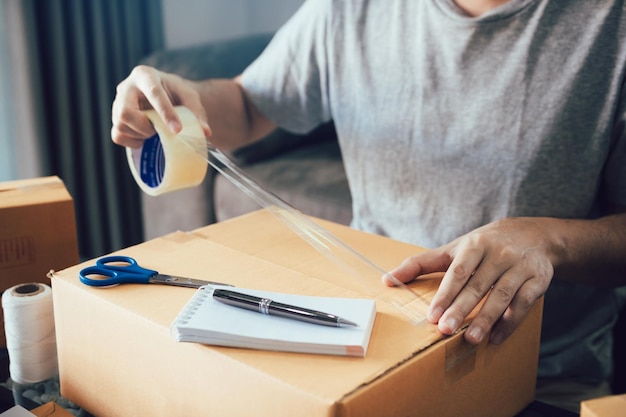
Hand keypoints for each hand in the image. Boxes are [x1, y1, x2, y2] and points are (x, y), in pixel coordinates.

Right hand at [111, 65, 211, 147]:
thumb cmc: (176, 94)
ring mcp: (117, 103)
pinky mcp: (116, 118)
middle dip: (144, 127)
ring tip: (154, 132)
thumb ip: (197, 112)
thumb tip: (205, 132)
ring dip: (140, 134)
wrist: (165, 95)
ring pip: (120, 124)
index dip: (165, 113)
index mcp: (145, 75)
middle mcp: (127, 87)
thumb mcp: (189, 97)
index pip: (153, 93)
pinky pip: (117, 135)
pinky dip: (132, 142)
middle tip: (158, 130)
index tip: (177, 130)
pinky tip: (144, 139)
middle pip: (125, 111)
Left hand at [385, 217, 553, 344]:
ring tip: (470, 339)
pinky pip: (524, 304)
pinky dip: (510, 323)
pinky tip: (495, 338)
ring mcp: (520, 266)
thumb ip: (421, 264)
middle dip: (461, 309)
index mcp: (474, 245)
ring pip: (503, 296)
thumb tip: (387, 280)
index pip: (458, 272)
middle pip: (478, 285)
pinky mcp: (538, 279)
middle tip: (446, 330)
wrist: (533, 233)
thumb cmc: (483, 245)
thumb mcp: (453, 249)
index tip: (432, 315)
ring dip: (487, 319)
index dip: (445, 294)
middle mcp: (498, 254)